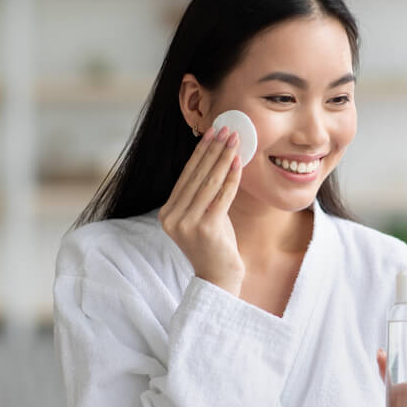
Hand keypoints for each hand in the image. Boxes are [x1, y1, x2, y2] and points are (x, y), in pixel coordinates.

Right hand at [159, 126, 243, 294]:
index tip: (213, 132)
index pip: (186, 175)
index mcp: (168, 212)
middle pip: (196, 175)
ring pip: (208, 182)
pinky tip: (238, 162)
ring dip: (223, 157)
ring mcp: (186, 223)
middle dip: (213, 149)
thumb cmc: (216, 245)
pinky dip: (231, 177)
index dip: (201, 152)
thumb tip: (216, 156)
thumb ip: (204, 192)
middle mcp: (172, 217)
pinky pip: (221, 196)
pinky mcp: (204, 228)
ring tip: (235, 139)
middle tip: (227, 128)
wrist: (219, 278)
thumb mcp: (204, 215)